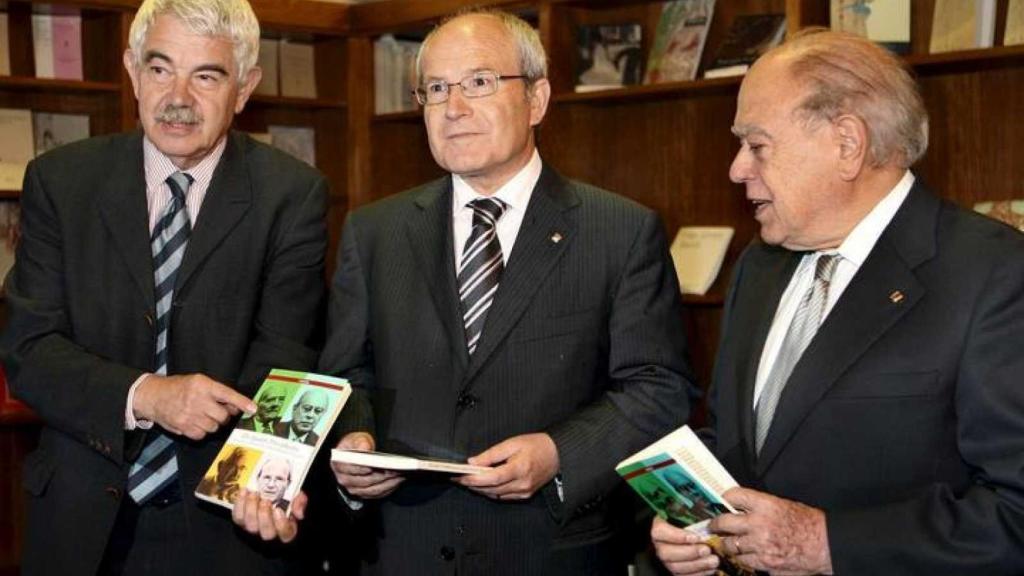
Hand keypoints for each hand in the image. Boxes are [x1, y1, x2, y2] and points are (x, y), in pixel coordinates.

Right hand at [133, 374, 255, 439]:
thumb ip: (216, 393)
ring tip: (202, 415)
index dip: (242, 402)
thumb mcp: (198, 382)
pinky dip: (201, 431)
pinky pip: (202, 435)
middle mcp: (197, 400)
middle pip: (223, 416)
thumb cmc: (179, 387)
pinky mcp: (183, 427)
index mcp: (203, 385)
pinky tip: (194, 422)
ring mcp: (190, 415)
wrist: (153, 396)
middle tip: (216, 411)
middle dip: (223, 416)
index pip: (227, 394)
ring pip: (214, 427)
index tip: (253, 409)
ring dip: (212, 423)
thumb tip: (235, 407)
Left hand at [232, 488, 305, 542]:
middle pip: (266, 533)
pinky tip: (244, 492)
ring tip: (254, 494)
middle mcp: (269, 534)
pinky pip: (237, 517)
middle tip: (265, 501)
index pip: (285, 534)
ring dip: (251, 509)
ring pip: (250, 526)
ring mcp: (254, 530)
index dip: (281, 524)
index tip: (279, 510)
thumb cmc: (285, 500)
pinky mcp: (241, 523)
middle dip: (264, 516)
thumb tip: (298, 513)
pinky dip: (239, 504)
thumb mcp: (297, 499)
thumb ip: (300, 502)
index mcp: (287, 531)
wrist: (269, 496)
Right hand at [330, 432, 403, 498]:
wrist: (357, 451)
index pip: (352, 469)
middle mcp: (344, 479)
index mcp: (339, 465)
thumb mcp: (357, 438)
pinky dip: (389, 488)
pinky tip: (398, 480)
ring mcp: (354, 488)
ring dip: (388, 483)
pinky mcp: (364, 493)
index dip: (364, 468)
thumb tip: (365, 447)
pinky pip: (378, 494)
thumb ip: (360, 442)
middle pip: (365, 481)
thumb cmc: (357, 444)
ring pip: (373, 490)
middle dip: (381, 476)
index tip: (376, 465)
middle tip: (395, 469)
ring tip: (400, 474)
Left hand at [457, 433, 558, 499]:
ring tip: (467, 481)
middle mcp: (522, 483)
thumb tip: (473, 462)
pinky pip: (503, 496)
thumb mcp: (512, 443)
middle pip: (491, 489)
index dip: (474, 479)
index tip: (460, 476)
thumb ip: (492, 454)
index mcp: (519, 468)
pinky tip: (484, 485)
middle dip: (473, 485)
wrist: (557, 454)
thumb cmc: (536, 446)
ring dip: (480, 489)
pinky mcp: (525, 495)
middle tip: (458, 479)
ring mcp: (524, 491)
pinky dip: (492, 491)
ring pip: (496, 495)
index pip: (492, 478)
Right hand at [651, 516, 719, 575]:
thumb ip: (691, 510)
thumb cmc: (690, 520)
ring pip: (676, 567)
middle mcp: (660, 545)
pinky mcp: (677, 571)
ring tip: (714, 560)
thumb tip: (704, 505)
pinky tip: (711, 568)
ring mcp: (668, 560)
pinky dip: (699, 574)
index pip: (659, 532)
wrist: (694, 534)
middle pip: (666, 553)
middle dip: (689, 553)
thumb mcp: (688, 512)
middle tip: (707, 549)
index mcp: (660, 527)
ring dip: (697, 565)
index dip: (676, 536)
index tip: (695, 536)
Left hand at [710, 487, 832, 575]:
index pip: (734, 496)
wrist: (826, 545)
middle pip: (724, 522)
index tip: (722, 501)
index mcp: (765, 505)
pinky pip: (744, 561)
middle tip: (713, 525)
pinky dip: (742, 558)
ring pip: (730, 545)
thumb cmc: (809, 524)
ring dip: (728, 544)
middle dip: (715, 524)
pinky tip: (745, 554)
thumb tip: (743, 507)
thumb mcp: (784, 505)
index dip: (725, 498)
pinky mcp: (764, 563)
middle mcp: (759, 524)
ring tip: (728, 542)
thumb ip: (762, 506)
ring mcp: (760, 546)